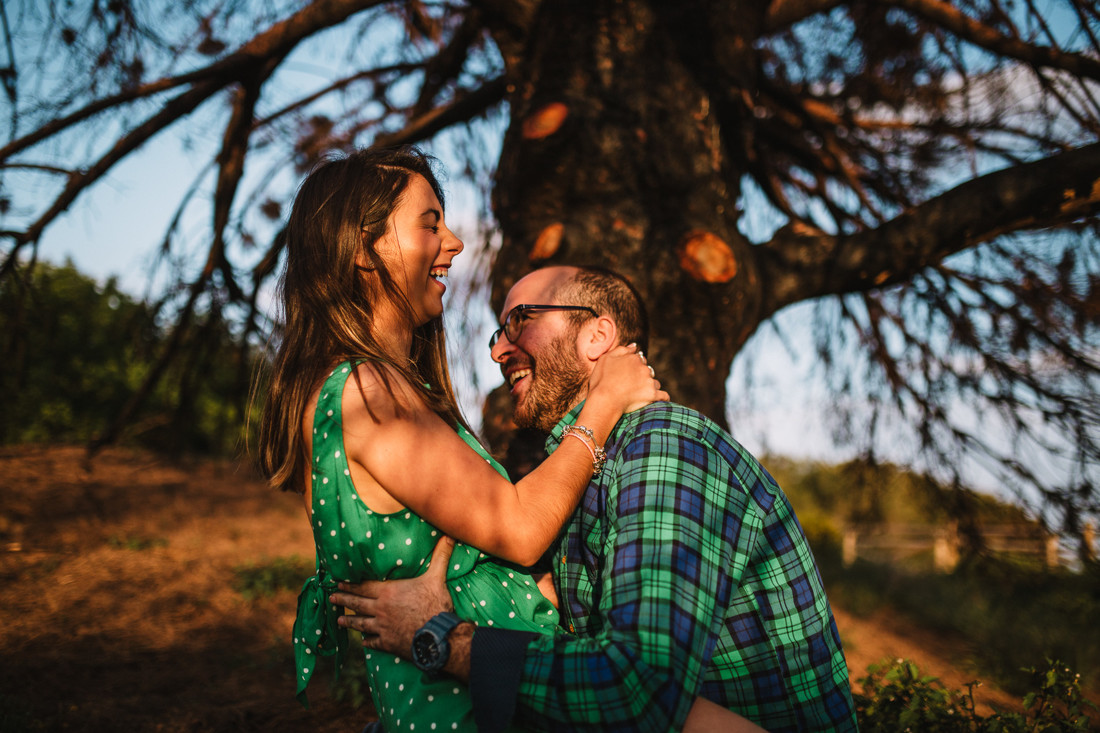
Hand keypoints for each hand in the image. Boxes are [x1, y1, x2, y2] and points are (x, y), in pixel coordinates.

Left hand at [330, 536, 455, 657]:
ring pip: (361, 623)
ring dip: (349, 621)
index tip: (338, 582)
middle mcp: (381, 609)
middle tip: (331, 597)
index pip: (364, 586)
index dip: (350, 584)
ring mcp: (383, 628)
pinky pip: (373, 642)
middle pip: (357, 603)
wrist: (438, 636)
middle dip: (344, 599)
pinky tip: (363, 642)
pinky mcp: (388, 643)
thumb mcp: (436, 576)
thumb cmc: (435, 604)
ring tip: (339, 621)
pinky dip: (367, 642)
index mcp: (388, 592)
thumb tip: (449, 535)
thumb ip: (440, 555)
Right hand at [588, 343, 668, 413]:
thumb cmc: (601, 380)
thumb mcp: (605, 359)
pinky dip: (662, 398)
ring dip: (650, 387)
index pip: (639, 360)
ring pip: (655, 383)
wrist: (605, 400)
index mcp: (633, 359)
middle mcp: (644, 368)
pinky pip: (664, 396)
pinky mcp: (653, 395)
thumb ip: (621, 349)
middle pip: (648, 371)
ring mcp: (649, 382)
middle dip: (642, 377)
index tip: (627, 375)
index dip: (633, 367)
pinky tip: (658, 400)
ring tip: (639, 395)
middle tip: (631, 386)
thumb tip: (635, 345)